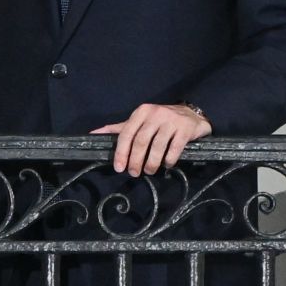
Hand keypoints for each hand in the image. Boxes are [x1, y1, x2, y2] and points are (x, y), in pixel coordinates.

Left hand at [92, 102, 212, 174]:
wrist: (192, 114)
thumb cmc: (161, 120)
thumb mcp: (139, 121)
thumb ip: (119, 129)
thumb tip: (93, 134)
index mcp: (141, 112)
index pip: (126, 134)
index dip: (121, 152)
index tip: (119, 168)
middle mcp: (155, 114)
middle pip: (141, 142)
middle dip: (135, 160)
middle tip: (134, 173)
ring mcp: (171, 121)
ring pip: (157, 147)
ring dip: (151, 163)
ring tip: (149, 171)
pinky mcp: (185, 129)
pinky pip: (174, 148)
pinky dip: (168, 160)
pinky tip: (166, 165)